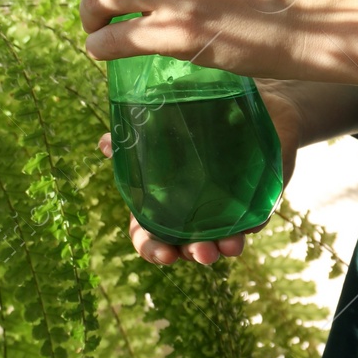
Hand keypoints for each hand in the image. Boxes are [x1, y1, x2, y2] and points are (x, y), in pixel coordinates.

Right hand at [100, 79, 302, 264]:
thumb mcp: (157, 127)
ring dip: (224, 248)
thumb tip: (104, 144)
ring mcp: (221, 211)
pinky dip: (252, 226)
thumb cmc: (191, 121)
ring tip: (230, 247)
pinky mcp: (253, 202)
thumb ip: (130, 139)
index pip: (150, 236)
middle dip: (192, 254)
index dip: (153, 249)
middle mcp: (189, 213)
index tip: (164, 256)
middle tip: (202, 253)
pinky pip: (252, 221)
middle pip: (185, 246)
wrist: (245, 102)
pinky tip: (252, 225)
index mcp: (159, 204)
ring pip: (220, 241)